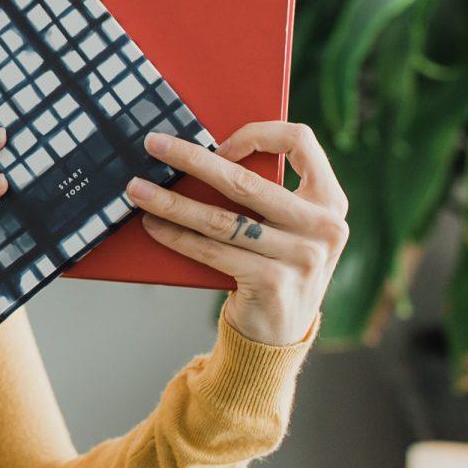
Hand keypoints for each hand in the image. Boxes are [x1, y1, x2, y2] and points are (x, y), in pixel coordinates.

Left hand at [125, 120, 349, 346]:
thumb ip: (267, 193)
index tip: (219, 144)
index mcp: (330, 200)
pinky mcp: (273, 282)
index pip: (300, 141)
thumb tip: (199, 153)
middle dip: (191, 158)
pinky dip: (176, 236)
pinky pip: (211, 250)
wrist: (280, 333)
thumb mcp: (288, 226)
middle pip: (246, 181)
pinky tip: (153, 225)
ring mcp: (301, 257)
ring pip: (220, 219)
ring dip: (170, 202)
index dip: (257, 134)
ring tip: (137, 189)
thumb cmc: (274, 264)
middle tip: (153, 145)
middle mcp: (324, 226)